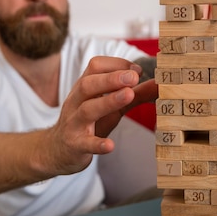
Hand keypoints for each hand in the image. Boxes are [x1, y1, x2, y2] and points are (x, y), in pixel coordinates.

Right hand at [46, 56, 156, 174]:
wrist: (57, 150)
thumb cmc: (89, 123)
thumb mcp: (112, 107)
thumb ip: (135, 95)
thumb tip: (159, 84)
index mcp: (85, 88)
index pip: (95, 66)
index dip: (117, 65)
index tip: (137, 71)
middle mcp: (76, 102)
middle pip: (88, 84)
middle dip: (112, 78)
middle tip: (134, 77)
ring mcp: (74, 124)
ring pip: (87, 109)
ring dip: (108, 101)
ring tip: (128, 96)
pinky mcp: (75, 145)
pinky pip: (85, 143)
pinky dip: (97, 144)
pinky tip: (110, 145)